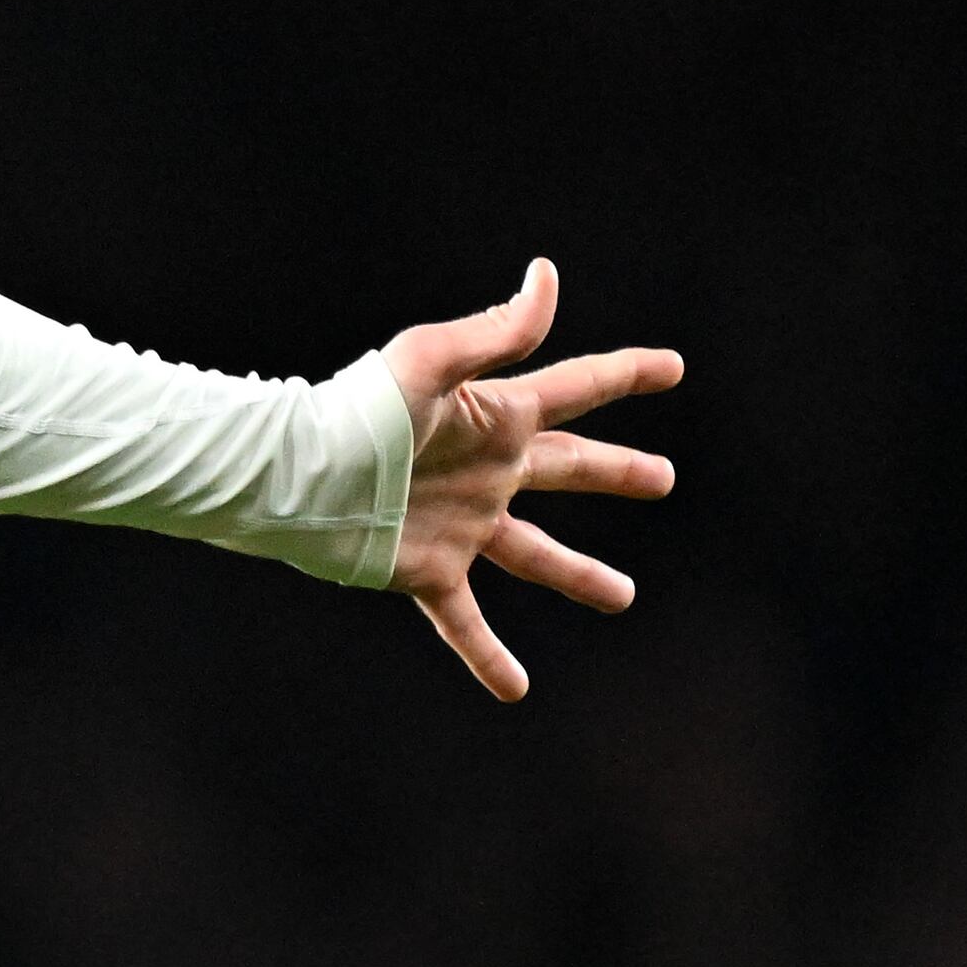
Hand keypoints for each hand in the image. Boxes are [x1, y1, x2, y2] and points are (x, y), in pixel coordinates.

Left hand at [379, 260, 681, 701]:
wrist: (294, 477)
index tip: (673, 366)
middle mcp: (486, 471)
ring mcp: (461, 524)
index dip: (625, 374)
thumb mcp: (428, 361)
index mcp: (493, 417)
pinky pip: (465, 622)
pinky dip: (488, 657)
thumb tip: (545, 277)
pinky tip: (515, 689)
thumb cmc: (354, 410)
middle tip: (663, 477)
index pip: (577, 388)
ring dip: (579, 574)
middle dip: (618, 472)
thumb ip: (494, 333)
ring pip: (534, 555)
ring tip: (622, 595)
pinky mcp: (427, 570)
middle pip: (570, 468)